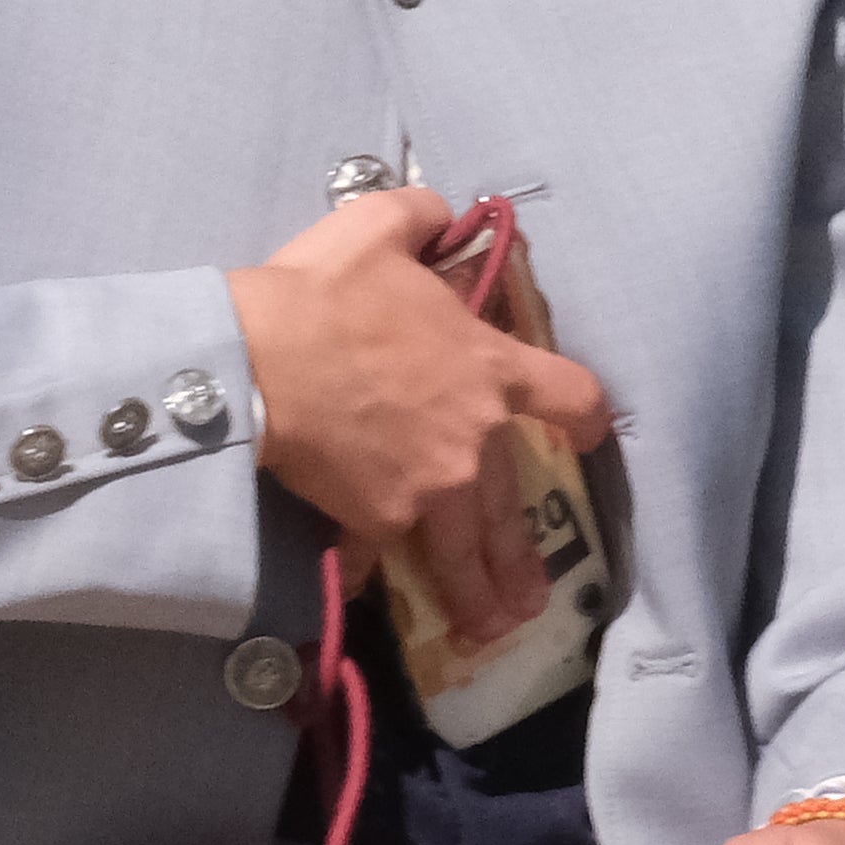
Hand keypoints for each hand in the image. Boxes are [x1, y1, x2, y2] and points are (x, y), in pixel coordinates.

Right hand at [224, 188, 616, 638]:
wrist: (256, 362)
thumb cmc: (322, 294)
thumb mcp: (378, 228)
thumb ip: (422, 219)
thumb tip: (441, 216)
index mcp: (489, 369)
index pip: (569, 394)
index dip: (584, 413)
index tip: (588, 432)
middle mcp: (474, 442)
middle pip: (513, 505)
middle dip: (521, 553)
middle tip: (530, 593)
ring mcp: (429, 491)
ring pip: (464, 551)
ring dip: (481, 592)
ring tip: (491, 627)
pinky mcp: (375, 522)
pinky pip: (375, 555)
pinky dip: (366, 568)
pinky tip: (363, 588)